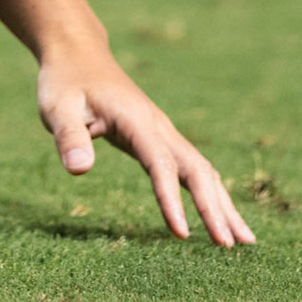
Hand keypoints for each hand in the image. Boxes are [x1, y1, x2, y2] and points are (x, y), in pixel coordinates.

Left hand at [38, 50, 256, 246]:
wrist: (78, 54)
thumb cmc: (66, 81)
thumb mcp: (56, 107)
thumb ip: (68, 136)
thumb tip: (79, 169)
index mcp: (136, 120)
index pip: (159, 163)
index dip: (171, 199)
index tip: (181, 234)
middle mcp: (158, 126)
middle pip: (196, 169)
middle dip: (214, 207)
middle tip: (230, 247)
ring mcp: (162, 132)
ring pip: (201, 170)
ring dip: (222, 203)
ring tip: (245, 241)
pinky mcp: (157, 139)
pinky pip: (188, 169)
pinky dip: (208, 193)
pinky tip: (219, 216)